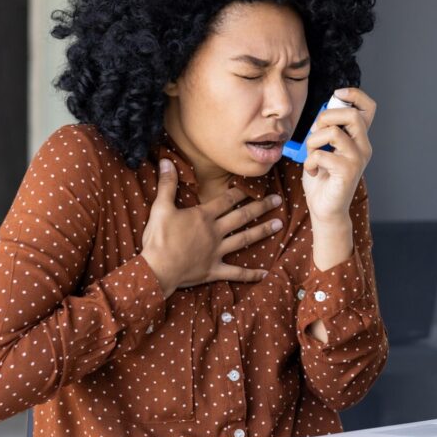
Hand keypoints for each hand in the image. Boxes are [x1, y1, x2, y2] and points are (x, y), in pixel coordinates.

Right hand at [141, 159, 283, 297]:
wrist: (157, 269)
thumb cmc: (158, 238)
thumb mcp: (160, 208)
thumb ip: (167, 185)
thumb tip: (167, 161)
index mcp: (204, 216)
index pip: (227, 200)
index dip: (241, 191)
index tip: (255, 185)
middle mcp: (215, 232)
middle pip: (242, 216)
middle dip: (261, 206)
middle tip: (278, 200)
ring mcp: (217, 252)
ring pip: (244, 239)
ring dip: (262, 231)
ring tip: (278, 224)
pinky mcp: (214, 270)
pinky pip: (236, 273)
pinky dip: (250, 274)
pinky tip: (264, 273)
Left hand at [302, 87, 375, 224]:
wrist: (325, 209)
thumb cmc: (322, 178)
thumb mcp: (324, 148)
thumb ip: (326, 130)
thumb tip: (322, 114)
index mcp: (359, 138)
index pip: (368, 108)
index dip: (355, 94)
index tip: (337, 95)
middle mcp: (363, 146)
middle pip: (351, 114)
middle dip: (326, 116)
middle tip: (316, 132)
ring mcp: (357, 159)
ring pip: (333, 131)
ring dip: (313, 140)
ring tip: (311, 154)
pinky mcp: (348, 172)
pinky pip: (322, 154)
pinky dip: (310, 161)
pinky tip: (311, 170)